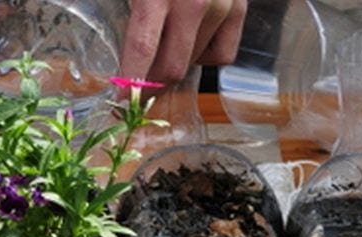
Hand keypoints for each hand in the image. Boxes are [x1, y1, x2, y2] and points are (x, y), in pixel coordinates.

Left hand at [120, 0, 246, 82]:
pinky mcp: (240, 7)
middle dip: (153, 79)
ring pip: (195, 63)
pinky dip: (205, 55)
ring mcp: (222, 6)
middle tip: (140, 77)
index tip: (122, 103)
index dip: (131, 81)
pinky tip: (195, 37)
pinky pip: (222, 54)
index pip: (142, 48)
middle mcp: (195, 2)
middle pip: (172, 67)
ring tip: (167, 43)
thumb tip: (125, 44)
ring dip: (176, 62)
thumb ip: (133, 7)